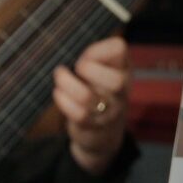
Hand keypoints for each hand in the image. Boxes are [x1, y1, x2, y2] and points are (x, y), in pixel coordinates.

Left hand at [52, 36, 130, 175]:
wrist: (103, 133)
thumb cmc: (98, 91)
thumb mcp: (103, 70)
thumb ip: (95, 56)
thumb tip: (83, 50)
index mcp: (123, 69)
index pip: (119, 49)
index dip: (99, 48)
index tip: (88, 54)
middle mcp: (121, 91)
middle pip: (115, 80)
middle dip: (88, 68)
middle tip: (78, 68)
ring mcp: (108, 110)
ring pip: (87, 96)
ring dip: (66, 82)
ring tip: (60, 76)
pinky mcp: (92, 125)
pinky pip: (78, 114)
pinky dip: (63, 100)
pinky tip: (58, 93)